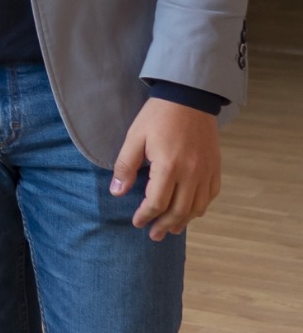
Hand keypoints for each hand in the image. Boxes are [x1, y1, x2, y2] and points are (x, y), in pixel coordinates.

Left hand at [111, 98, 220, 241]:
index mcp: (169, 166)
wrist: (189, 97)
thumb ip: (125, 166)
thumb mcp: (135, 137)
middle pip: (178, 210)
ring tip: (170, 230)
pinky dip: (200, 208)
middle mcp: (191, 173)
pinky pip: (210, 196)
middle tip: (153, 235)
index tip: (136, 222)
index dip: (145, 216)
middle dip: (163, 225)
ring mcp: (206, 172)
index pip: (156, 203)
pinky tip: (190, 212)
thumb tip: (117, 193)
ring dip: (183, 221)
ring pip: (196, 207)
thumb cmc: (158, 116)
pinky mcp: (215, 167)